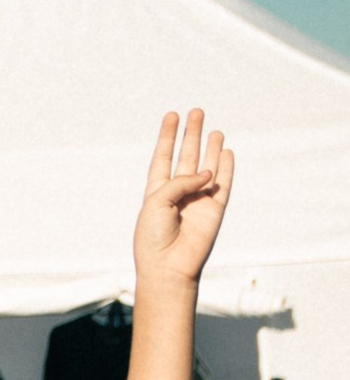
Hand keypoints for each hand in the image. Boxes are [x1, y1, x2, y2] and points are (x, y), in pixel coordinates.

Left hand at [133, 108, 232, 285]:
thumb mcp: (157, 202)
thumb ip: (180, 181)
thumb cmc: (153, 237)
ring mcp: (197, 201)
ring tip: (215, 130)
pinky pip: (223, 185)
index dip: (167, 137)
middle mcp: (178, 194)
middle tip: (196, 112)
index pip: (163, 158)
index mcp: (157, 192)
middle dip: (191, 135)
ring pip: (207, 167)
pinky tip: (227, 152)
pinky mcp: (214, 210)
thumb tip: (208, 172)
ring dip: (211, 148)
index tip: (172, 115)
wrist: (168, 267)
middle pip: (186, 157)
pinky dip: (226, 168)